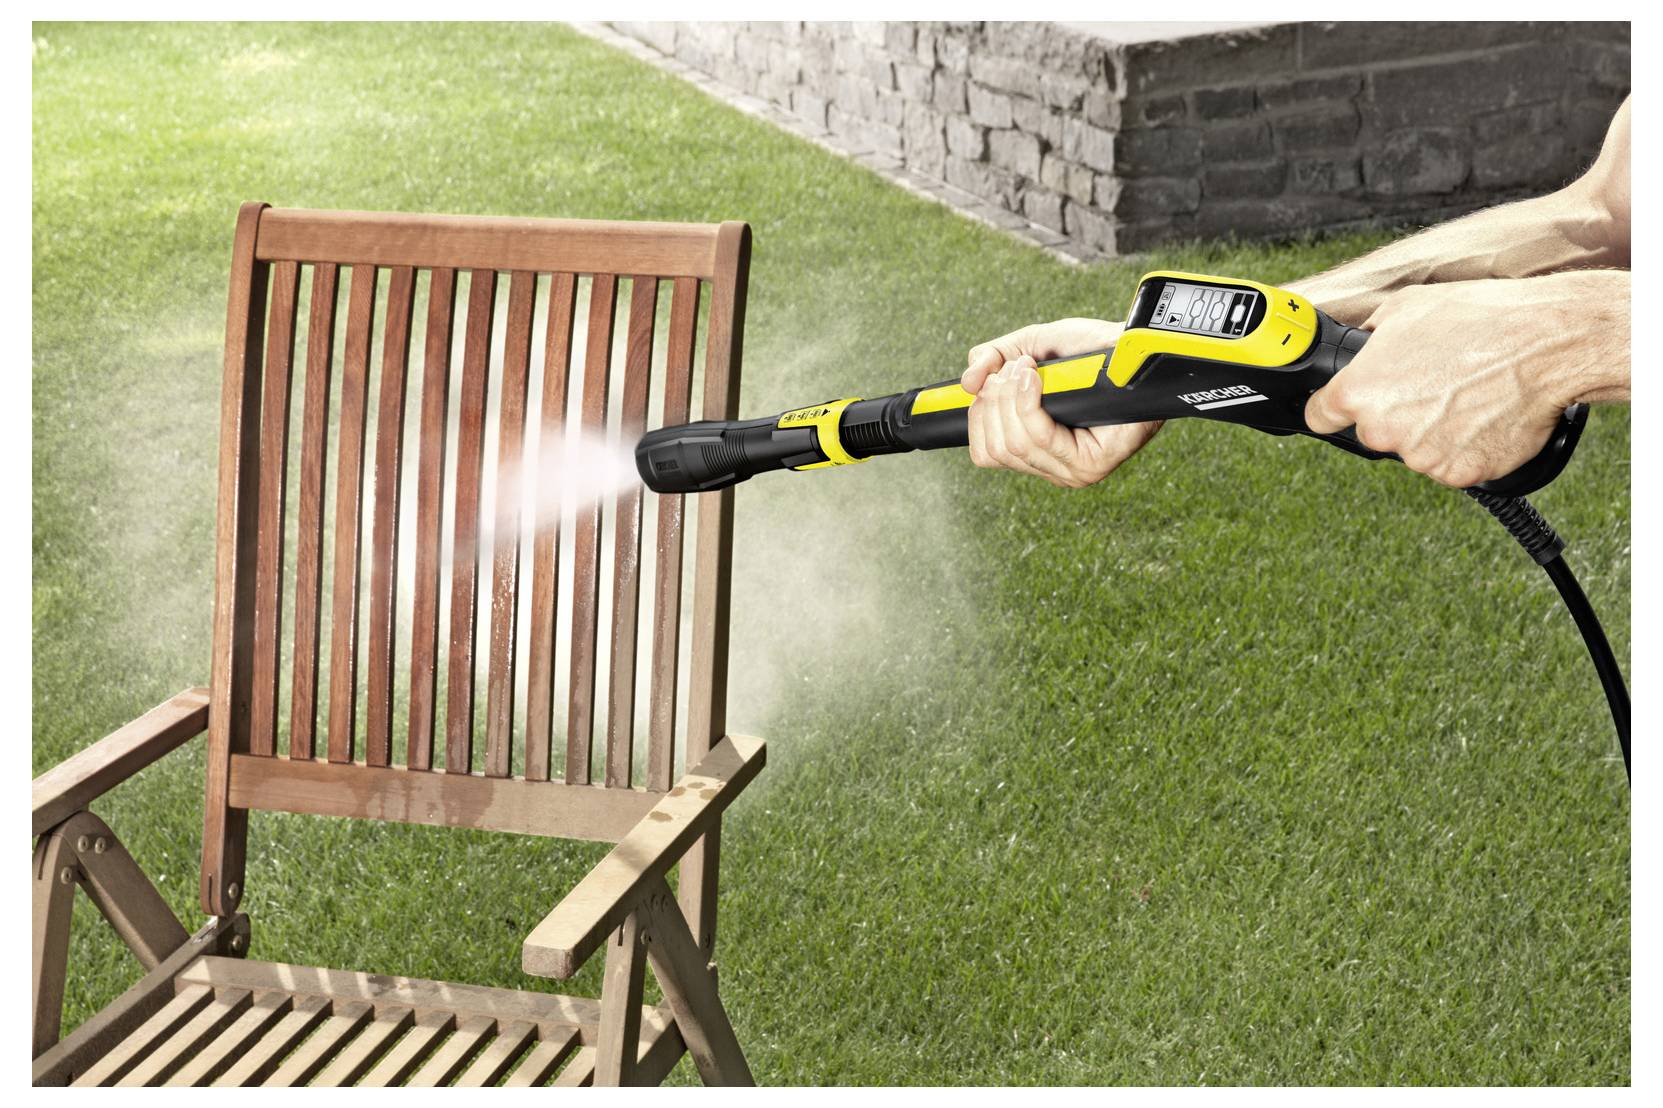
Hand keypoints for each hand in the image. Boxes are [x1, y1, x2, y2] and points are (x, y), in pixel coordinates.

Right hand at [962, 318, 1162, 488]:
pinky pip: (1039, 438)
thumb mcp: (1030, 347)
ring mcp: (1072, 473)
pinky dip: (1029, 403)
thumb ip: (993, 359)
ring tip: (1030, 368)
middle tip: (1016, 368)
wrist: (1133, 348)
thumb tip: (966, 384)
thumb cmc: (1090, 350)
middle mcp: (1053, 469)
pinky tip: (1036, 379)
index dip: (979, 414)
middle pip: (996, 448)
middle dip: (995, 400)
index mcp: (1036, 452)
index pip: (984, 453)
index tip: (991, 380)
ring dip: (1011, 396)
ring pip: (1014, 444)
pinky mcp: (1090, 466)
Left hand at [1304, 278, 1616, 488]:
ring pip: (1414, 450)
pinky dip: (1465, 447)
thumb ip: (1372, 334)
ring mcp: (1421, 456)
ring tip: (1466, 394)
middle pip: (1374, 432)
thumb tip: (1363, 341)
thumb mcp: (1408, 307)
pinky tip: (1483, 415)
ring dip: (1433, 431)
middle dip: (1395, 414)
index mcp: (1359, 390)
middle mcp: (1383, 429)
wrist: (1548, 345)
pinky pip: (1451, 464)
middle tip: (1433, 385)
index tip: (1340, 407)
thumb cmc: (1482, 320)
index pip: (1321, 416)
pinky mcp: (1459, 473)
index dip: (1333, 408)